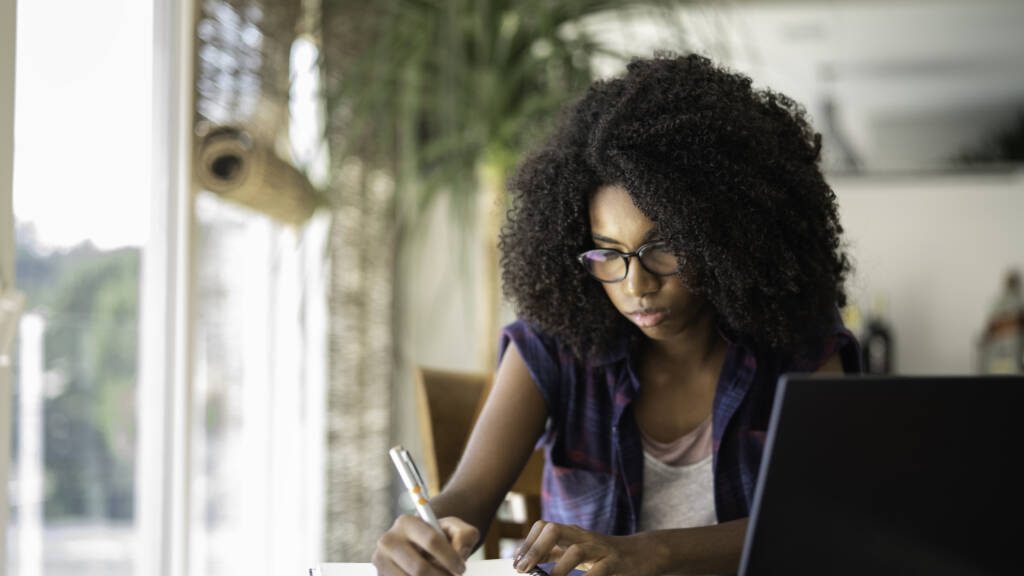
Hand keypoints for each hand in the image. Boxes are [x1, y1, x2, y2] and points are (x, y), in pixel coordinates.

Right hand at [372, 515, 479, 575]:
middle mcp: (388, 540)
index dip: (450, 558)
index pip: (432, 541)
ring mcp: (380, 561)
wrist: (417, 546)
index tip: (461, 568)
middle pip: (420, 568)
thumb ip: (464, 535)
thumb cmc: (438, 537)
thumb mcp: (454, 529)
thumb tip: (459, 553)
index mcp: (406, 522)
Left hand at [513, 521, 665, 575]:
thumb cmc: (604, 554)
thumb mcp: (578, 549)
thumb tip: (524, 560)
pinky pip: (599, 573)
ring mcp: (601, 550)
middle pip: (554, 530)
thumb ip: (555, 552)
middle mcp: (584, 538)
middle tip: (524, 570)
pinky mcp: (617, 565)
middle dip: (535, 550)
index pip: (544, 526)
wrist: (645, 552)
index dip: (527, 543)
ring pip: (577, 552)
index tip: (517, 564)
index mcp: (573, 533)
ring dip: (559, 570)